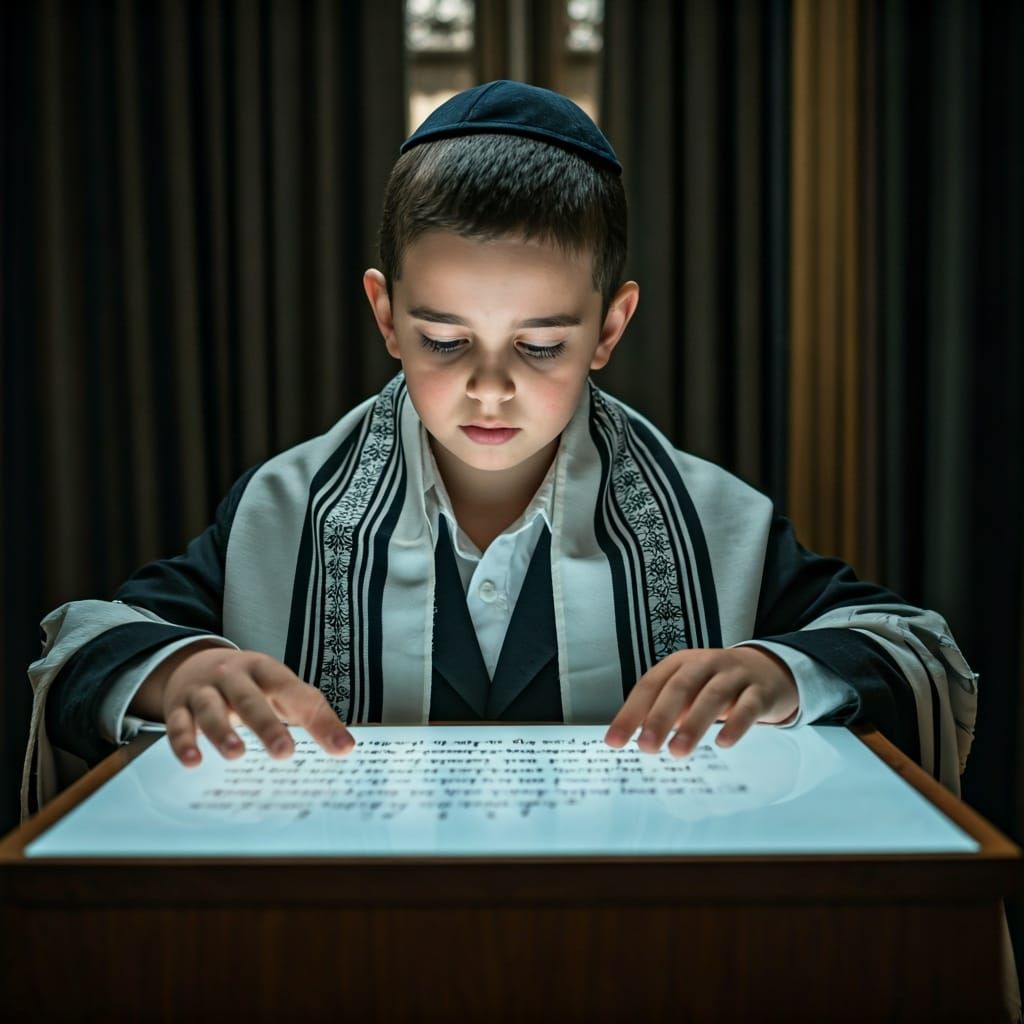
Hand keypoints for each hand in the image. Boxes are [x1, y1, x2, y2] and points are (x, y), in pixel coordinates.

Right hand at [130, 645, 355, 767]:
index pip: (294, 691)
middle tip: (283, 752)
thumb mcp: (282, 691)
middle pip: (250, 698)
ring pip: (211, 708)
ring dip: (221, 730)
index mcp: (266, 671)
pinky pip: (177, 723)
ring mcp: (204, 690)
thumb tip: (346, 747)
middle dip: (266, 725)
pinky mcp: (178, 706)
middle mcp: (234, 676)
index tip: (339, 748)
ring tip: (236, 754)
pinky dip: (183, 741)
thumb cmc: (251, 685)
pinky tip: (192, 762)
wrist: (196, 664)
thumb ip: (313, 715)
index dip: (316, 719)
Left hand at [603, 646, 798, 756]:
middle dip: (660, 717)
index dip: (630, 713)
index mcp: (679, 663)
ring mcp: (734, 675)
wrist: (768, 670)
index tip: (614, 742)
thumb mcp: (688, 691)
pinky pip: (748, 705)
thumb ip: (664, 711)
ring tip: (678, 752)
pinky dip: (736, 723)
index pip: (649, 686)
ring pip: (713, 695)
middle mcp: (705, 664)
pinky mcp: (760, 690)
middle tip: (647, 747)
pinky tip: (724, 742)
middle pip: (679, 687)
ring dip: (694, 724)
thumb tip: (634, 742)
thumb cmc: (715, 686)